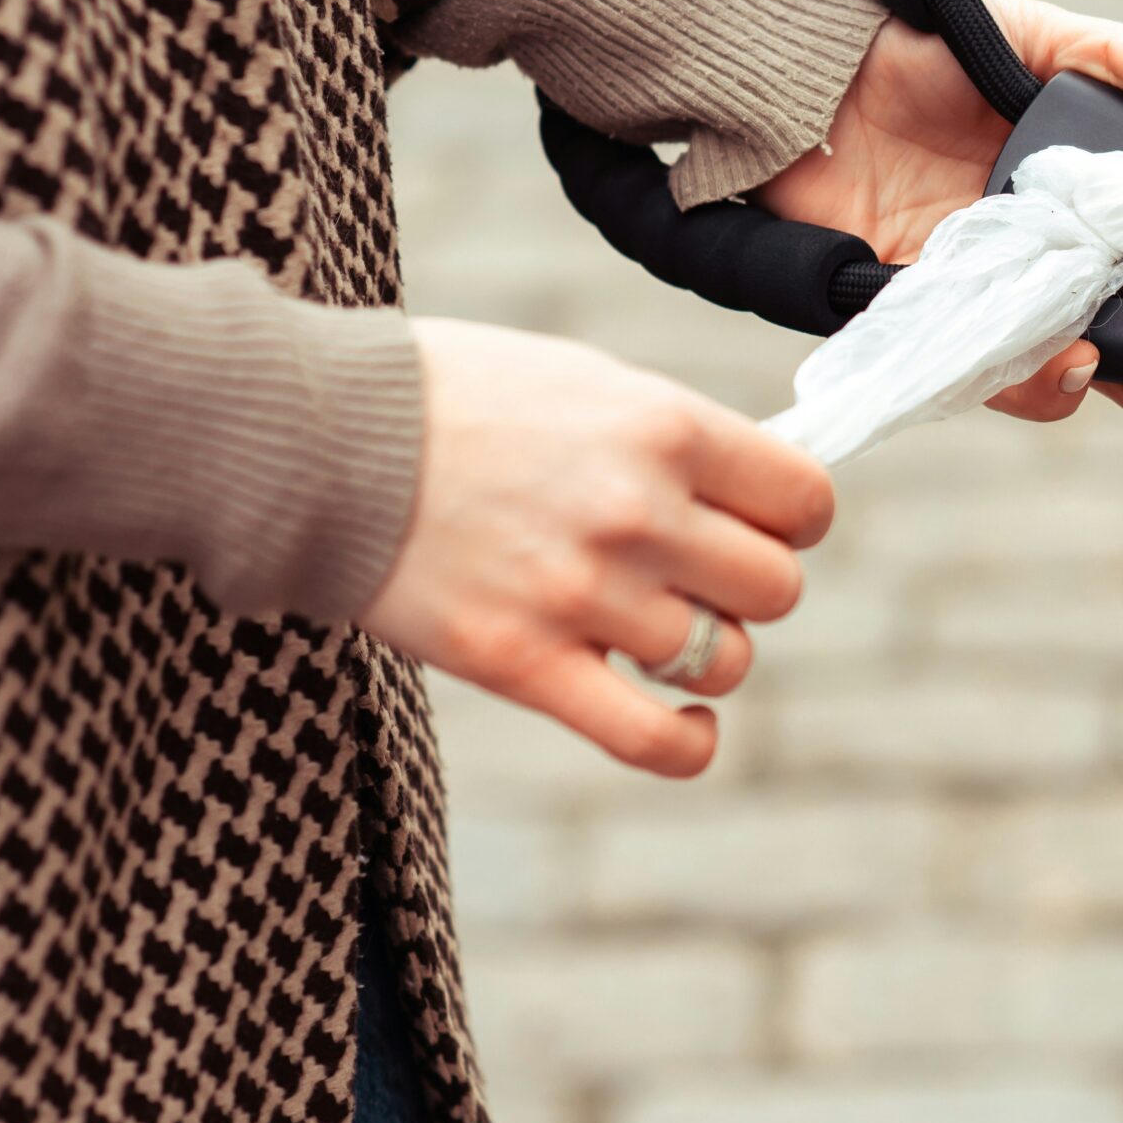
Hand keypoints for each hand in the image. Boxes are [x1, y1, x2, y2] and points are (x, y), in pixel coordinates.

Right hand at [360, 318, 833, 775]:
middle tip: (694, 573)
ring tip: (653, 626)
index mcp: (664, 427)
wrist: (319, 440)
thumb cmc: (453, 397)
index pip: (804, 499)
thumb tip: (755, 490)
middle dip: (746, 585)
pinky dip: (686, 743)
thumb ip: (675, 435)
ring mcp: (585, 594)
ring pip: (724, 660)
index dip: (792, 519)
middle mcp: (639, 511)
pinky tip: (684, 724)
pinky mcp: (526, 664)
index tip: (760, 522)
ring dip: (704, 652)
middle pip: (775, 587)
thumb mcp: (583, 379)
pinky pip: (652, 738)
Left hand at [759, 0, 1122, 438]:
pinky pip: (958, 363)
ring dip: (1073, 380)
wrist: (812, 62)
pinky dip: (994, 370)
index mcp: (1083, 212)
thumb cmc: (928, 49)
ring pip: (1040, 369)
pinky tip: (1028, 357)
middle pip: (1114, 349)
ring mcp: (976, 297)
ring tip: (1093, 365)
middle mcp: (1037, 267)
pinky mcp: (907, 315)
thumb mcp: (1038, 39)